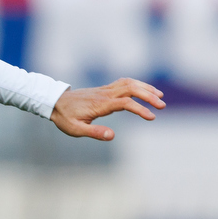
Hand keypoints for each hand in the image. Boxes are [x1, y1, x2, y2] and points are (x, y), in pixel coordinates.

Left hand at [50, 78, 164, 140]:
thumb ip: (94, 132)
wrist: (55, 103)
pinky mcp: (104, 89)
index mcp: (100, 104)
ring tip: (159, 97)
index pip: (125, 103)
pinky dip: (137, 84)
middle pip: (131, 89)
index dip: (140, 109)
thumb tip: (112, 136)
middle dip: (149, 95)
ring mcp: (105, 89)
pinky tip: (144, 90)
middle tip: (162, 106)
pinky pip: (123, 82)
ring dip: (145, 88)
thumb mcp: (75, 130)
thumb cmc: (65, 118)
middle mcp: (105, 94)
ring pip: (129, 83)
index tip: (151, 117)